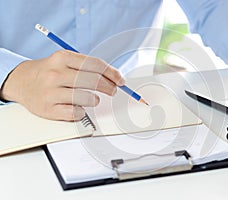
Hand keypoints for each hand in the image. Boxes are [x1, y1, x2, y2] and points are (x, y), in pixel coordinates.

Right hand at [0, 50, 124, 120]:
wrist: (22, 81)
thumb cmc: (50, 72)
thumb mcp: (65, 61)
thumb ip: (87, 67)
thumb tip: (115, 78)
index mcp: (62, 57)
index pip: (96, 64)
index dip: (112, 73)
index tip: (120, 80)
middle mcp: (56, 73)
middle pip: (94, 81)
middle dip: (109, 87)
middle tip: (113, 90)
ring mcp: (51, 92)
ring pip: (87, 98)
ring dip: (95, 100)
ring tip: (92, 99)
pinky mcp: (48, 109)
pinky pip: (76, 113)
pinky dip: (82, 112)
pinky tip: (78, 107)